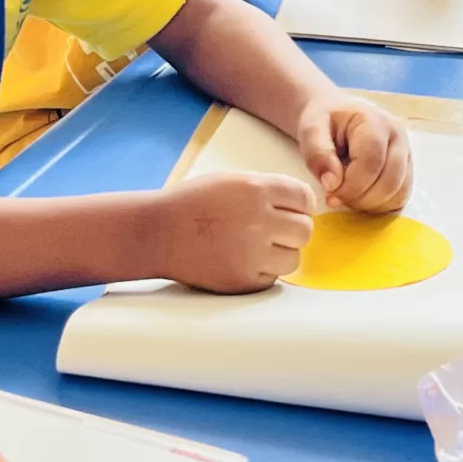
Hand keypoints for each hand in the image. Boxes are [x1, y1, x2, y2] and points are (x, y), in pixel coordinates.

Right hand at [149, 169, 318, 291]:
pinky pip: (272, 278)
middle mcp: (258, 219)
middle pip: (305, 230)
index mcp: (256, 189)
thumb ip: (267, 190)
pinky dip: (263, 271)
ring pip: (294, 258)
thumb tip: (305, 205)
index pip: (304, 198)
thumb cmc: (193, 204)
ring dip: (281, 254)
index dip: (301, 206)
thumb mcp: (231, 181)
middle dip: (293, 231)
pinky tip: (242, 260)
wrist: (158, 233)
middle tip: (276, 232)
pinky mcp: (243, 280)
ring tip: (257, 248)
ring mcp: (251, 253)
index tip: (293, 211)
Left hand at [296, 92, 411, 212]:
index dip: (352, 186)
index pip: (371, 162)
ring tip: (348, 197)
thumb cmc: (324, 121)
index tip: (330, 195)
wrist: (336, 115)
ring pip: (399, 192)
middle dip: (361, 199)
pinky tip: (360, 199)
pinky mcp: (407, 170)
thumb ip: (318, 154)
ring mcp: (406, 153)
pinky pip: (401, 197)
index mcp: (375, 122)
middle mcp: (398, 136)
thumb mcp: (311, 130)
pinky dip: (381, 206)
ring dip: (372, 204)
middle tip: (337, 199)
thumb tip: (332, 184)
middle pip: (390, 181)